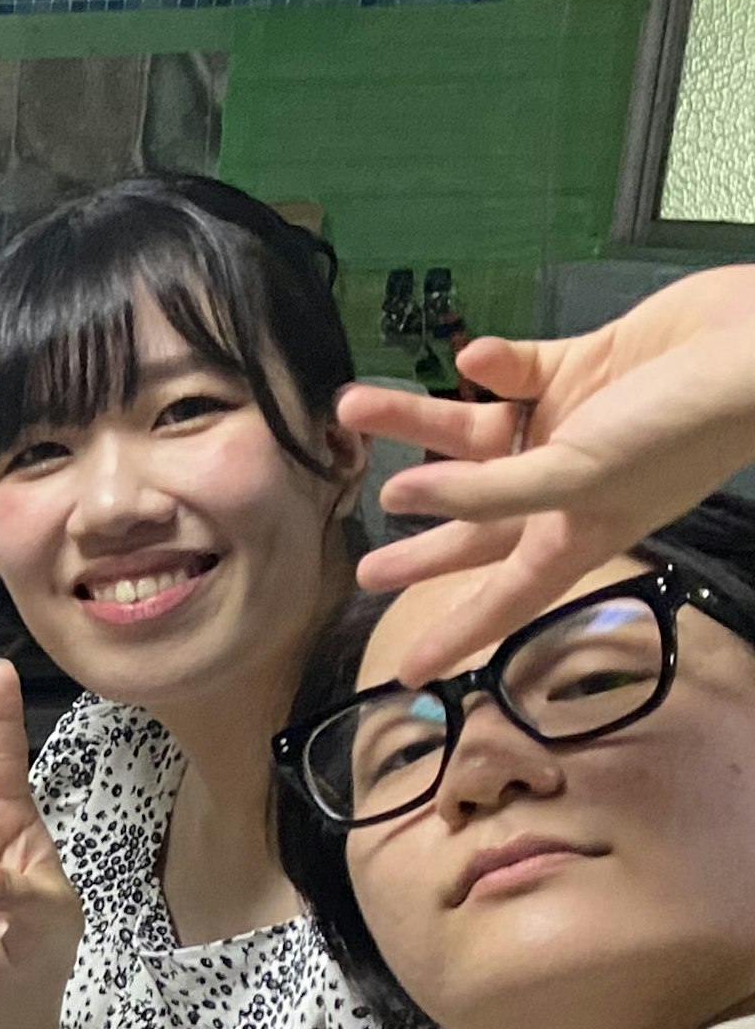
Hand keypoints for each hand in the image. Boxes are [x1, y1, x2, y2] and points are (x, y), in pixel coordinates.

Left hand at [343, 264, 754, 622]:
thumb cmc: (674, 427)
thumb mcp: (576, 475)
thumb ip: (485, 492)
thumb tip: (400, 499)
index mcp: (577, 531)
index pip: (505, 597)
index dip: (457, 633)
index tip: (410, 671)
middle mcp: (569, 486)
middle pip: (478, 525)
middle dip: (422, 547)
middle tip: (364, 565)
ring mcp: (576, 424)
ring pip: (476, 433)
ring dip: (417, 420)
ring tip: (353, 406)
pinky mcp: (587, 365)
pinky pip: (521, 371)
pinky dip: (496, 364)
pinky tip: (478, 356)